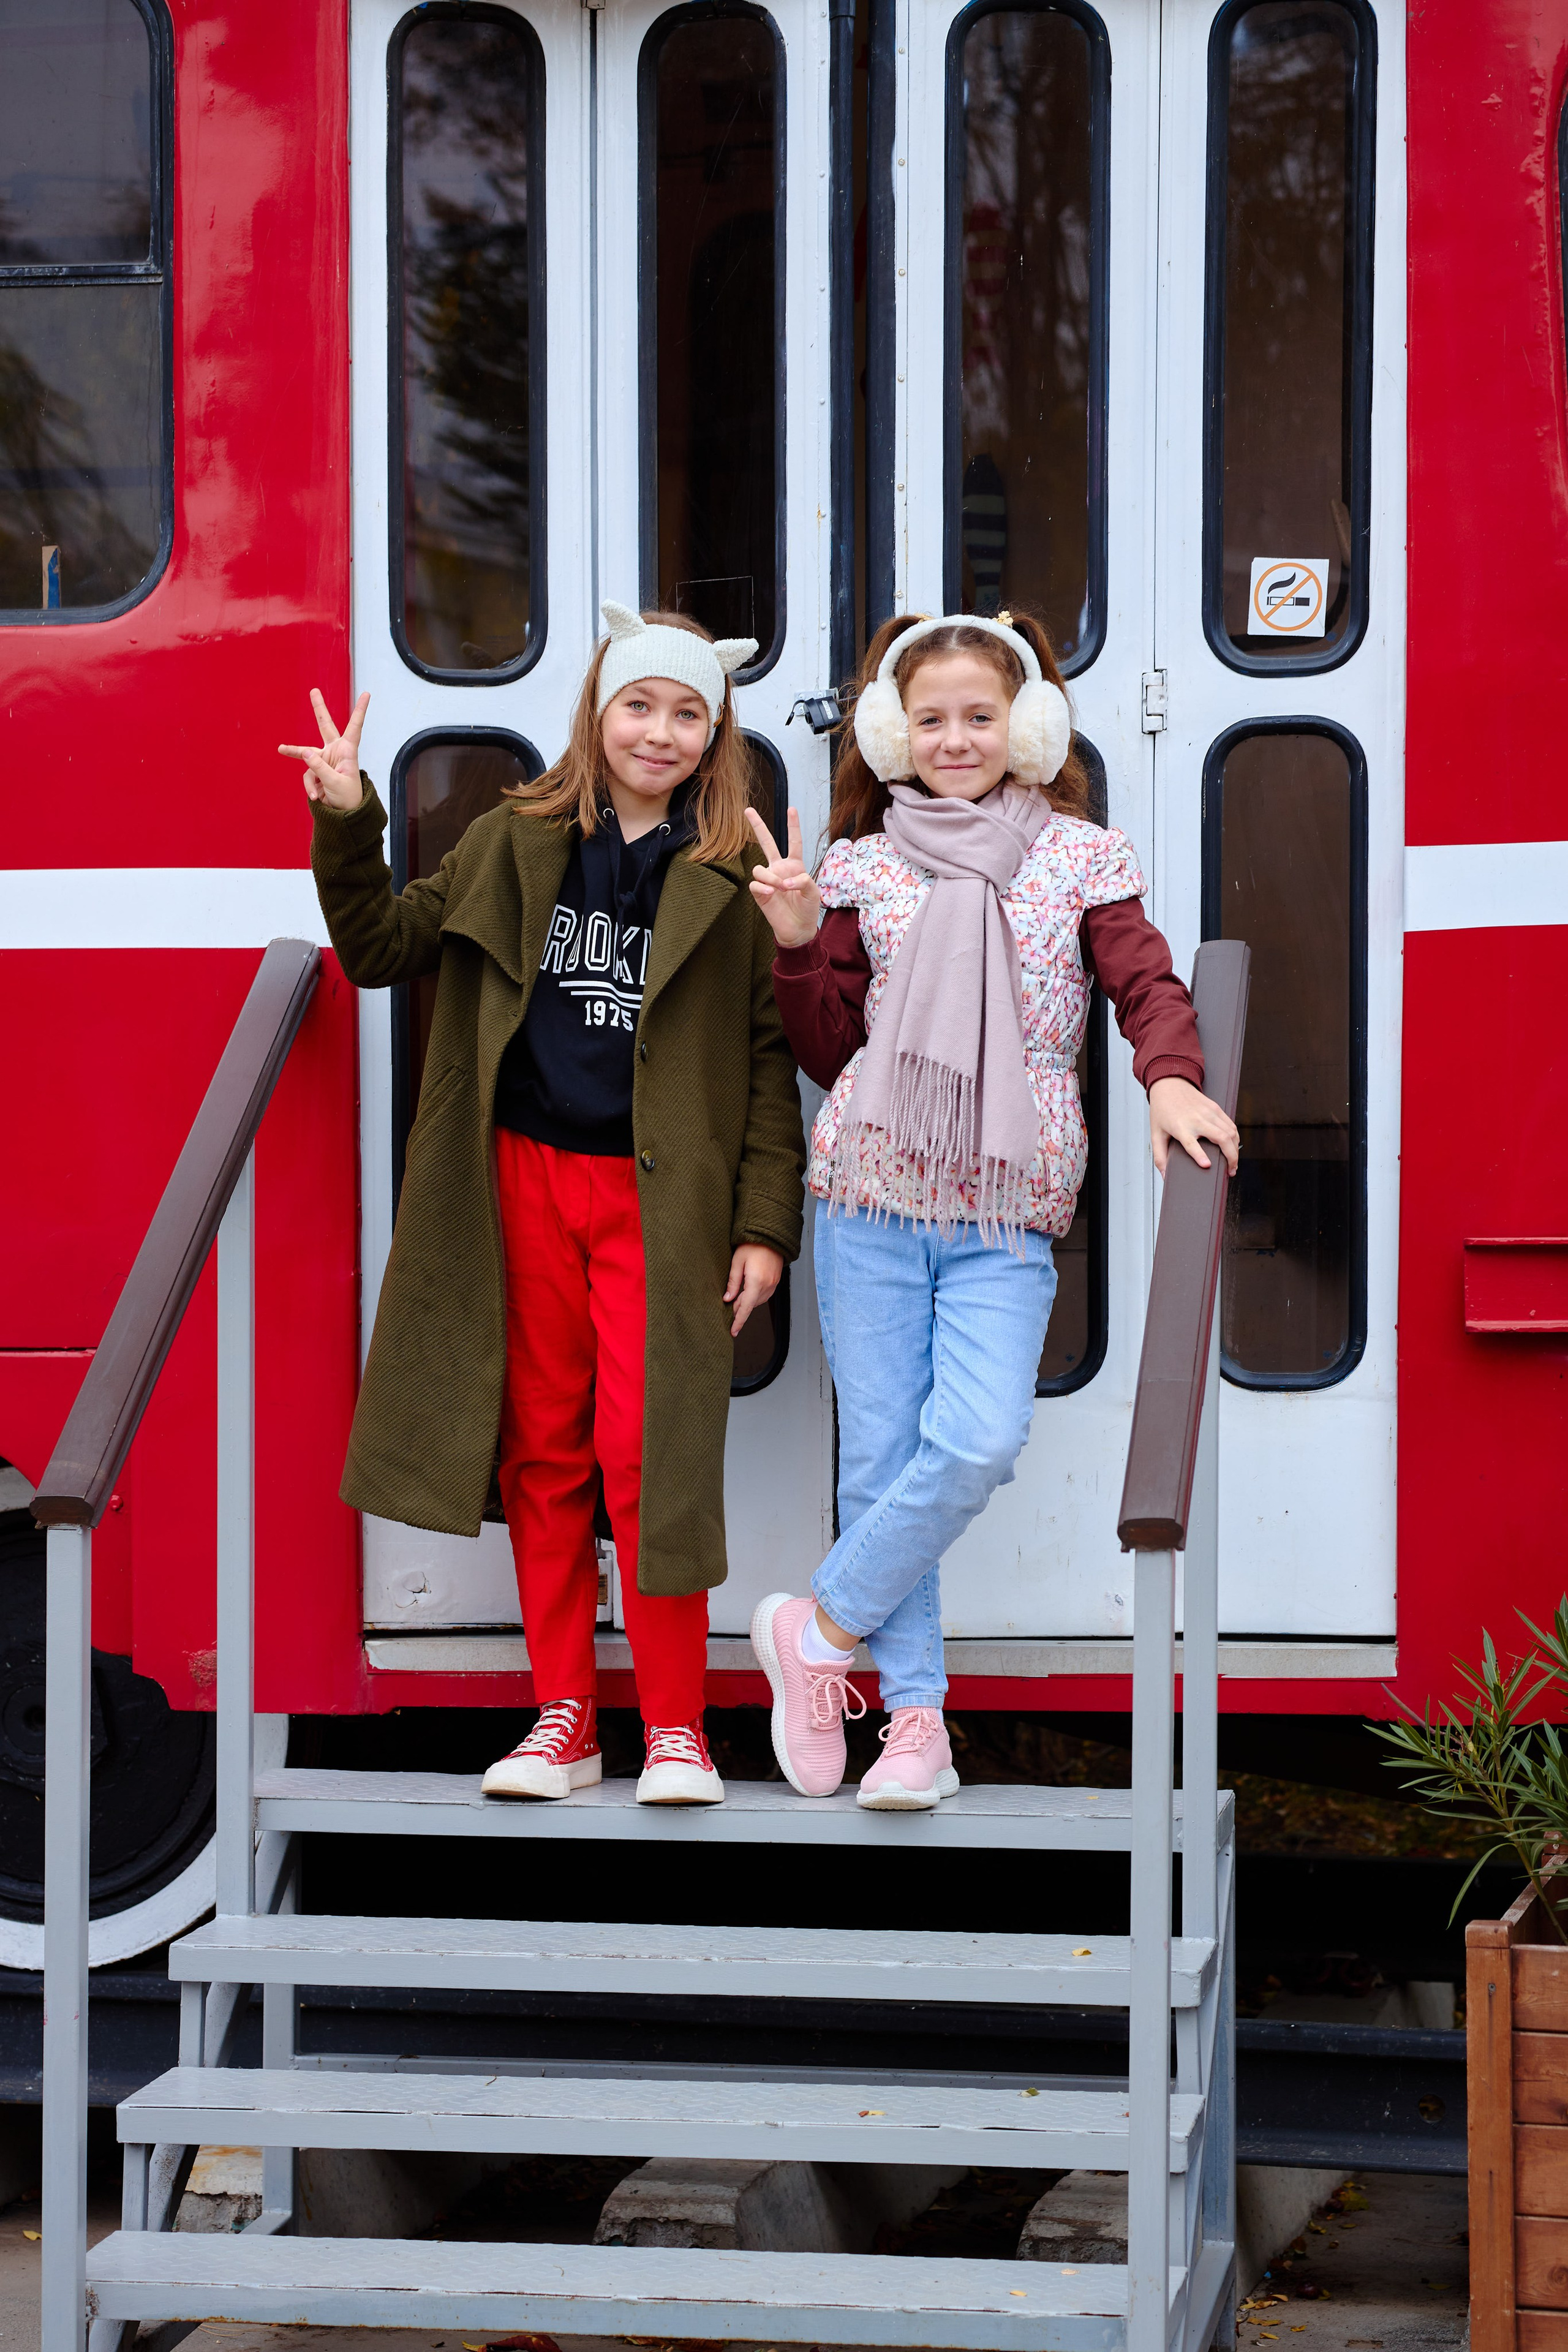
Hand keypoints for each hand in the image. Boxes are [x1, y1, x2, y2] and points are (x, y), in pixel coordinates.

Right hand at [279, 688, 369, 810]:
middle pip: (325, 726)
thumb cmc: (348, 798)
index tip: (367, 693)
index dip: (360, 710)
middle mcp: (335, 751)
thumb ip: (319, 767)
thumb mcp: (335, 783)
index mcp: (348, 751)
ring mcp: (323, 760)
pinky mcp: (314, 770)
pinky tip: (317, 797)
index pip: (355, 727)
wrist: (344, 814)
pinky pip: (306, 774)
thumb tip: (304, 752)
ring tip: (281, 748)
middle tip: (314, 691)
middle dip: (319, 709)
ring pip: (305, 753)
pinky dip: (310, 787)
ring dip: (293, 752)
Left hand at [724, 1242, 783, 1337]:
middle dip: (739, 1308)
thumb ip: (733, 1282)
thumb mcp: (737, 1262)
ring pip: (757, 1302)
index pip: (745, 1308)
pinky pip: (764, 1295)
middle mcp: (767, 1286)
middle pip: (751, 1305)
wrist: (771, 1236)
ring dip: (747, 1302)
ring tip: (736, 1298)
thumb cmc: (752, 1245)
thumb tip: (727, 1299)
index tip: (733, 1331)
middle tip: (728, 1306)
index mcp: (756, 1282)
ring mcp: (773, 1284)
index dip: (738, 1321)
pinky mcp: (776, 1281)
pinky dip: (755, 1297)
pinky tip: (748, 1292)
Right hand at [746, 806, 821, 948]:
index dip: (793, 826)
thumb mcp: (813, 892)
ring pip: (759, 868)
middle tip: (748, 810)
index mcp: (795, 865)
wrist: (798, 929)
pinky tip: (770, 893)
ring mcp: (768, 880)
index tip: (791, 809)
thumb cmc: (807, 909)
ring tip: (779, 889)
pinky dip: (762, 887)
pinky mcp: (759, 893)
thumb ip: (803, 880)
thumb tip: (784, 881)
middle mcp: (779, 869)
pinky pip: (755, 884)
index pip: (794, 842)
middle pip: (767, 843)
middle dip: (758, 826)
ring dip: (770, 877)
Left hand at [1148, 1077, 1240, 1177]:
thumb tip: (1164, 1175)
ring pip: (1231, 1133)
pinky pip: (1231, 1125)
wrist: (1170, 1085)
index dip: (1199, 1155)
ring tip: (1233, 1163)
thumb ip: (1160, 1156)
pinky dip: (1235, 1138)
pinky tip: (1233, 1147)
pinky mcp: (1216, 1108)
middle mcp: (1197, 1119)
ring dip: (1235, 1150)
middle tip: (1230, 1171)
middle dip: (1231, 1157)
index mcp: (1180, 1127)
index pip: (1191, 1143)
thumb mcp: (1156, 1133)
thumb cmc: (1163, 1109)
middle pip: (1221, 1138)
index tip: (1207, 1165)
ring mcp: (1209, 1113)